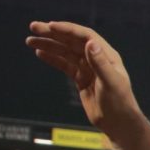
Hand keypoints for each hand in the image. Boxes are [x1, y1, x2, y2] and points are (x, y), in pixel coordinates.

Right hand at [26, 21, 142, 131]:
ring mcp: (88, 68)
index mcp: (107, 55)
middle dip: (53, 33)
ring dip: (48, 45)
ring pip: (65, 52)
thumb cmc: (120, 103)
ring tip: (30, 41)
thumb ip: (100, 63)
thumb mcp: (111, 83)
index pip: (85, 36)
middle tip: (33, 27)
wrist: (119, 123)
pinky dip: (52, 58)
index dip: (68, 30)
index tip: (50, 26)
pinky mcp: (81, 78)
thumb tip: (90, 43)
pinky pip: (64, 65)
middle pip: (72, 41)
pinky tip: (40, 53)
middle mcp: (97, 58)